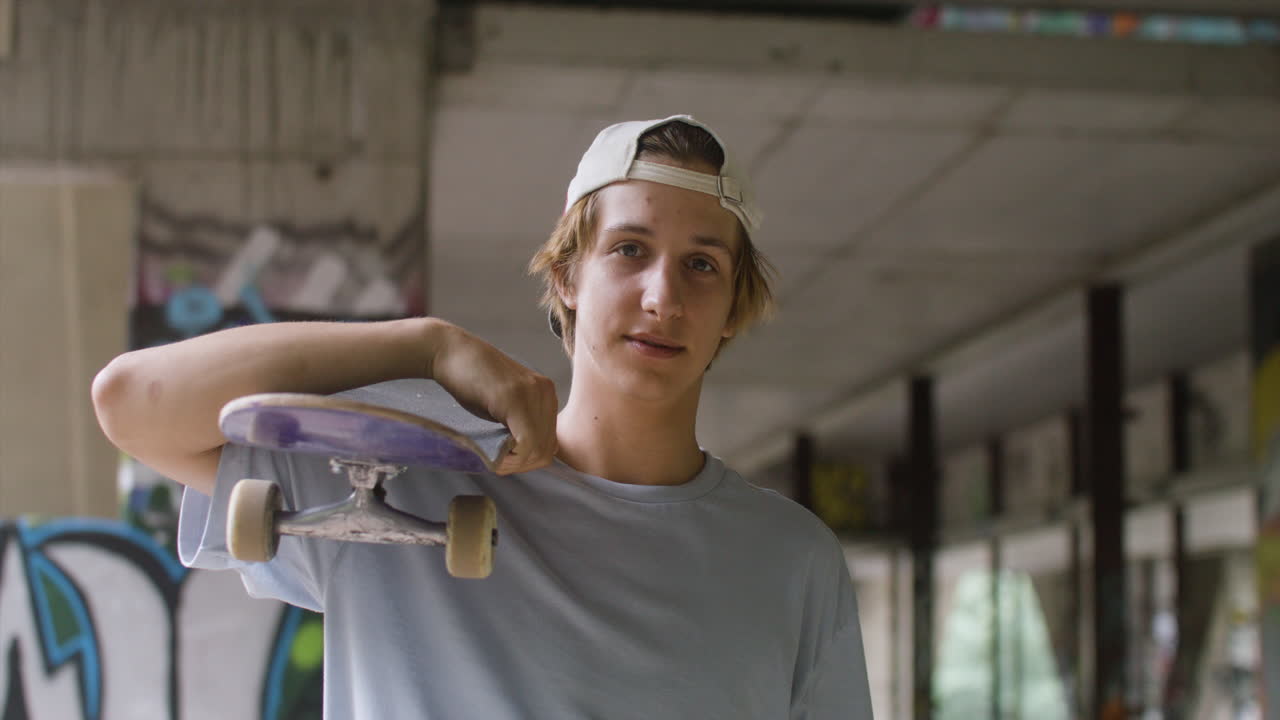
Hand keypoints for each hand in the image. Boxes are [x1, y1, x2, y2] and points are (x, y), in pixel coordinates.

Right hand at [427, 322, 558, 474]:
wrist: (449, 352)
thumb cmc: (470, 382)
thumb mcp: (503, 407)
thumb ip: (520, 425)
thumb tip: (533, 457)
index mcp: (546, 394)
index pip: (551, 443)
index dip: (528, 460)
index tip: (505, 460)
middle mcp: (546, 392)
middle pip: (548, 449)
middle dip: (523, 465)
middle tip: (498, 462)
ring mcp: (533, 393)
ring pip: (539, 450)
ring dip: (516, 463)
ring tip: (495, 458)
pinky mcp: (515, 398)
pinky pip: (526, 443)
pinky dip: (511, 458)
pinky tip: (494, 454)